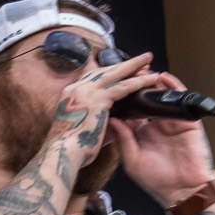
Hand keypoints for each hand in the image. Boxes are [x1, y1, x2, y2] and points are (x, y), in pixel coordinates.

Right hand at [49, 50, 162, 164]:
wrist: (63, 155)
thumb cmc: (73, 150)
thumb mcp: (88, 128)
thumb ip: (107, 121)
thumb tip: (127, 118)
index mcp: (71, 95)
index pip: (95, 77)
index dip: (112, 73)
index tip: (126, 71)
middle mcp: (76, 88)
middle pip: (105, 71)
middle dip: (125, 65)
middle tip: (143, 59)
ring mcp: (86, 91)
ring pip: (116, 74)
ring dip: (134, 66)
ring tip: (149, 59)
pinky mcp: (97, 99)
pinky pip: (123, 87)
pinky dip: (138, 82)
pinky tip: (151, 79)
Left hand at [110, 67, 214, 207]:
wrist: (182, 192)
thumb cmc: (157, 182)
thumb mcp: (133, 161)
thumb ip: (124, 139)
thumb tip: (112, 120)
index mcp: (141, 135)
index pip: (130, 111)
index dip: (123, 99)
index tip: (113, 87)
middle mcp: (155, 126)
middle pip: (145, 100)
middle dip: (138, 86)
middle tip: (128, 73)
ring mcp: (171, 122)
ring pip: (161, 96)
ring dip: (154, 83)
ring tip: (144, 72)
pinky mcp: (187, 121)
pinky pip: (180, 100)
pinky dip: (173, 87)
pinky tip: (164, 78)